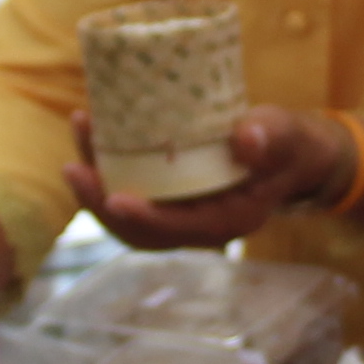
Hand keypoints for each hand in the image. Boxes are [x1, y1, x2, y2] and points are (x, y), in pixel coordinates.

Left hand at [72, 106, 360, 251]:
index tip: (115, 197)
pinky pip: (130, 190)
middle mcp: (196, 226)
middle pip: (138, 231)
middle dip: (101, 204)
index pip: (177, 230)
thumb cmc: (288, 144)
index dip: (143, 219)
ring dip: (95, 182)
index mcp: (227, 222)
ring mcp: (179, 214)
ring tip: (80, 135)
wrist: (289, 153)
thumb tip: (246, 139)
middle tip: (75, 168)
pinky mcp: (168, 196)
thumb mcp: (285, 136)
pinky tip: (92, 133)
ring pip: (126, 213)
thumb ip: (269, 137)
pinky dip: (107, 167)